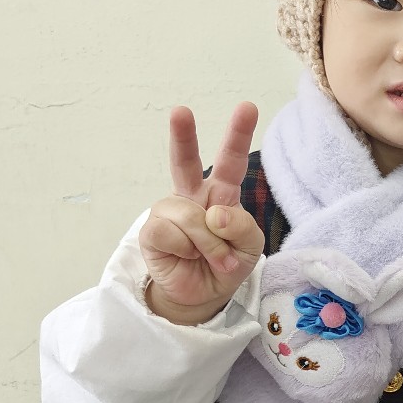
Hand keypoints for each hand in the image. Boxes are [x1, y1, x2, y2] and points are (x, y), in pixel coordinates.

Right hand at [139, 103, 264, 324]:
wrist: (203, 295)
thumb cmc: (228, 262)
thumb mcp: (250, 246)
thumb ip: (241, 226)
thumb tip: (213, 214)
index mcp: (221, 193)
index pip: (231, 160)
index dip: (238, 134)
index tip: (248, 106)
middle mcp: (192, 195)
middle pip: (185, 161)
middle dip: (183, 135)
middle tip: (180, 111)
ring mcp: (170, 211)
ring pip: (190, 216)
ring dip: (208, 244)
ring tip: (212, 258)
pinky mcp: (152, 231)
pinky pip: (170, 233)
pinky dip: (186, 249)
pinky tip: (186, 256)